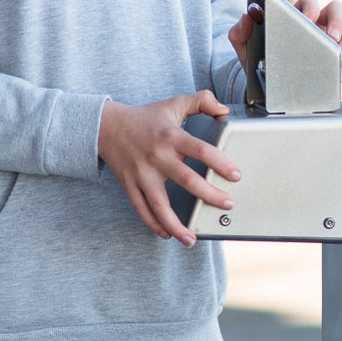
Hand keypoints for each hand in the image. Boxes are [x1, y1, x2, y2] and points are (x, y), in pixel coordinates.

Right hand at [98, 90, 240, 246]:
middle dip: (209, 195)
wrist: (105, 126)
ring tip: (191, 239)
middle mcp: (157, 157)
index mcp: (171, 136)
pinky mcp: (130, 186)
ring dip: (176, 224)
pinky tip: (168, 234)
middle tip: (227, 205)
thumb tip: (224, 110)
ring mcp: (142, 174)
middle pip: (185, 180)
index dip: (220, 163)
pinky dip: (154, 224)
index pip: (200, 150)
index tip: (236, 176)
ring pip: (160, 204)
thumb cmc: (146, 118)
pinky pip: (142, 210)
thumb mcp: (174, 103)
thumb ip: (202, 101)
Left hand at [229, 0, 341, 83]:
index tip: (307, 18)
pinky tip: (337, 75)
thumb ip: (239, 31)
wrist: (264, 87)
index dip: (312, 6)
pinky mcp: (336, 67)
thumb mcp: (244, 46)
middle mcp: (318, 25)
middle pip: (337, 10)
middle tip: (329, 37)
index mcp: (298, 14)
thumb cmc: (258, 59)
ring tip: (338, 56)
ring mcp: (330, 45)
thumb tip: (247, 17)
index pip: (310, 0)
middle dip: (336, 21)